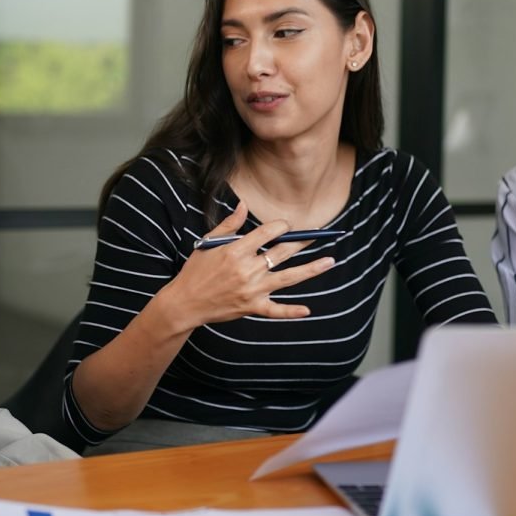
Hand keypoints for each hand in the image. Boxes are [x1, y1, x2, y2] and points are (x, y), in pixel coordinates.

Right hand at [164, 201, 335, 329]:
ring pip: (288, 278)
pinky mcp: (252, 307)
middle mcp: (247, 269)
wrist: (185, 303)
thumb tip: (243, 204)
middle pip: (282, 252)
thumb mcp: (209, 243)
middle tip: (318, 233)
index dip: (281, 226)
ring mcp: (252, 290)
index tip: (286, 225)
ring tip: (330, 261)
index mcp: (236, 251)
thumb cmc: (196, 270)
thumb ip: (229, 224)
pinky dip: (290, 311)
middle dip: (302, 240)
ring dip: (311, 269)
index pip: (267, 233)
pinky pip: (275, 310)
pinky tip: (307, 310)